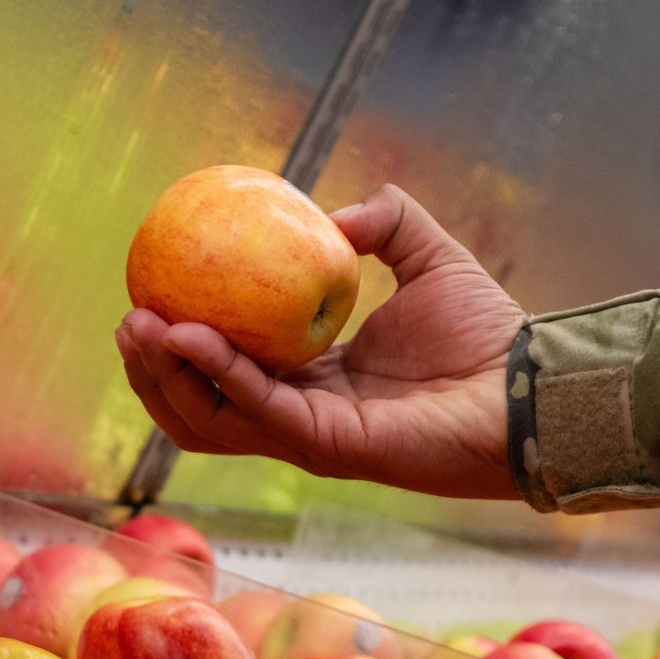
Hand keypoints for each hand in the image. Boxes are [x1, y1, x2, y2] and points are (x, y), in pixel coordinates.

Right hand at [116, 185, 526, 499]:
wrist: (528, 383)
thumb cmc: (488, 332)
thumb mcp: (428, 254)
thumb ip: (385, 222)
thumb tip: (332, 213)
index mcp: (314, 378)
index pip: (227, 369)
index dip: (183, 341)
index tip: (153, 292)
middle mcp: (302, 413)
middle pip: (201, 405)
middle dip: (153, 370)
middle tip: (130, 318)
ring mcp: (309, 435)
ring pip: (211, 420)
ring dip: (168, 376)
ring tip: (142, 327)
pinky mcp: (327, 445)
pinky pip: (255, 408)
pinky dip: (217, 372)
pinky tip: (191, 334)